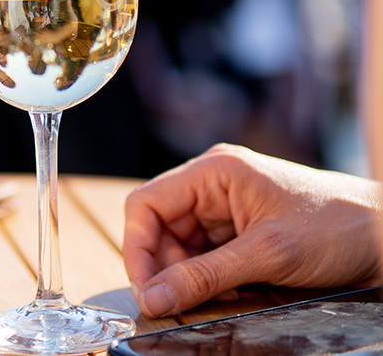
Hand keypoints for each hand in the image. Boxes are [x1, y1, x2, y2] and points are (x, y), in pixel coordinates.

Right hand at [123, 143, 382, 317]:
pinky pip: (202, 256)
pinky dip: (206, 279)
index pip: (147, 204)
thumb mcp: (267, 254)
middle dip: (164, 268)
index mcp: (214, 171)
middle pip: (159, 228)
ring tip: (208, 298)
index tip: (146, 288)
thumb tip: (154, 297)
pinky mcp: (238, 230)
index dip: (137, 247)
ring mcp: (225, 208)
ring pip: (178, 246)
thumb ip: (205, 277)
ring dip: (186, 276)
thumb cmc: (338, 227)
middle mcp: (213, 185)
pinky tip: (224, 292)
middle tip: (173, 303)